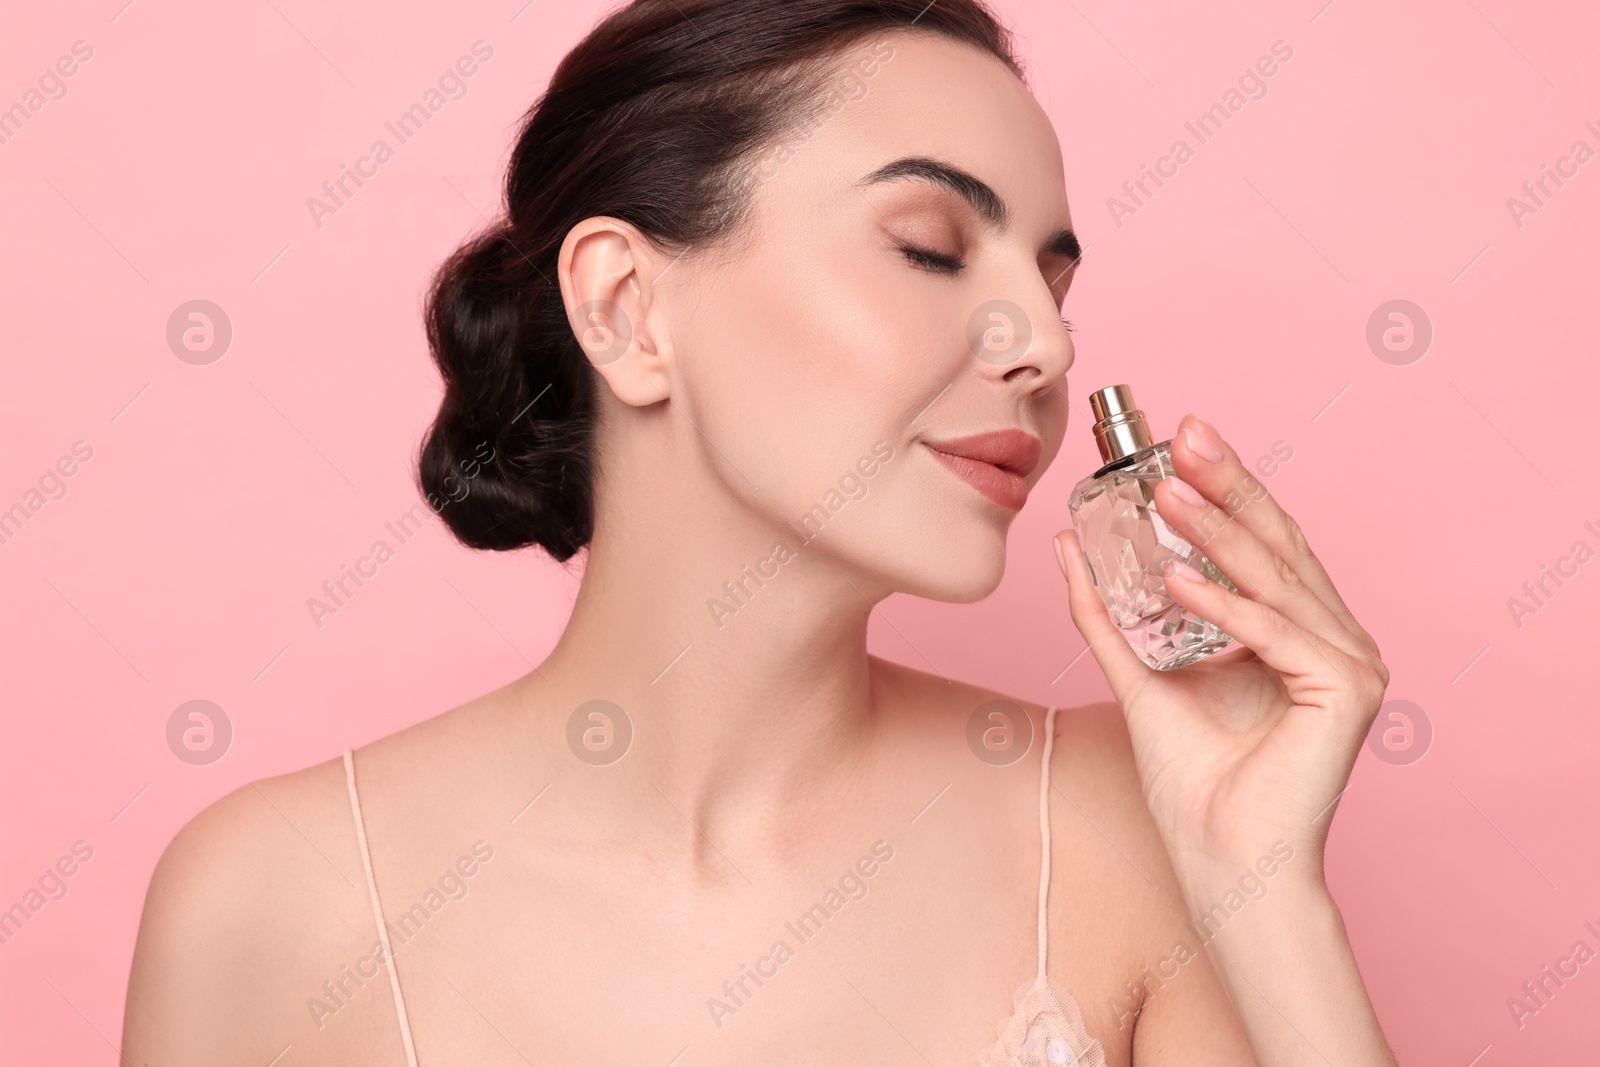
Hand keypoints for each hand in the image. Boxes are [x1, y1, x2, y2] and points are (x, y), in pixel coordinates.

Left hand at [1052, 413, 1389, 890]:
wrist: (1220, 857)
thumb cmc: (1191, 780)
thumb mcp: (1137, 672)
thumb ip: (1107, 612)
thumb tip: (1069, 544)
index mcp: (1296, 626)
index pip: (1259, 540)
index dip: (1224, 485)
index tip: (1182, 435)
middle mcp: (1332, 635)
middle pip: (1275, 543)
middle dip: (1228, 483)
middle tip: (1187, 432)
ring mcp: (1348, 661)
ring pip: (1273, 580)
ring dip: (1218, 533)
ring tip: (1167, 491)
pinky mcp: (1347, 690)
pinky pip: (1276, 633)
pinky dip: (1227, 606)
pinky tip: (1178, 579)